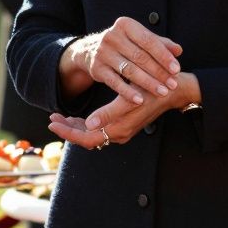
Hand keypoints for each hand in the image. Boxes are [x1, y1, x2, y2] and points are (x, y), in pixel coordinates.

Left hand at [48, 72, 200, 147]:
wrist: (175, 89)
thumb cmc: (153, 91)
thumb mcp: (130, 100)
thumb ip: (108, 113)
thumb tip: (88, 124)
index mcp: (119, 130)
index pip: (86, 138)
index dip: (67, 132)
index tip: (52, 123)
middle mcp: (119, 133)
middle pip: (87, 138)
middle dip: (68, 129)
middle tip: (52, 118)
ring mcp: (122, 130)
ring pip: (93, 134)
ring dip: (76, 126)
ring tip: (60, 116)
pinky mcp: (125, 124)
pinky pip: (101, 129)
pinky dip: (87, 124)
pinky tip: (80, 116)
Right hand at [64, 17, 181, 103]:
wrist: (91, 50)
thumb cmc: (124, 44)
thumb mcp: (139, 39)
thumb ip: (159, 43)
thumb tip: (178, 50)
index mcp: (125, 25)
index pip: (148, 41)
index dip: (163, 56)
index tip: (176, 69)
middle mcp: (112, 36)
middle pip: (140, 57)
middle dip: (159, 72)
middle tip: (173, 84)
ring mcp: (102, 52)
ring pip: (129, 70)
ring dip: (148, 83)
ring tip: (163, 92)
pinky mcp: (97, 68)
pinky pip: (115, 83)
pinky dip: (128, 92)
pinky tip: (140, 100)